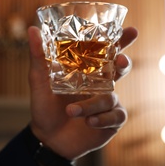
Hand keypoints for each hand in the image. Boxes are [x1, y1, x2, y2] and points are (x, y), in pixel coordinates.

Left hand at [27, 26, 137, 159]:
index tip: (131, 30)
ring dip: (91, 104)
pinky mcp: (111, 120)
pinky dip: (102, 118)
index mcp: (86, 70)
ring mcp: (106, 102)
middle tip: (121, 59)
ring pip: (110, 96)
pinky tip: (89, 121)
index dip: (120, 40)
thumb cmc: (43, 105)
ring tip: (71, 110)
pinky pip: (115, 116)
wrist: (47, 136)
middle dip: (124, 61)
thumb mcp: (38, 79)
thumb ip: (38, 56)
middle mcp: (100, 83)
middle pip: (120, 68)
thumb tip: (32, 28)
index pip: (105, 51)